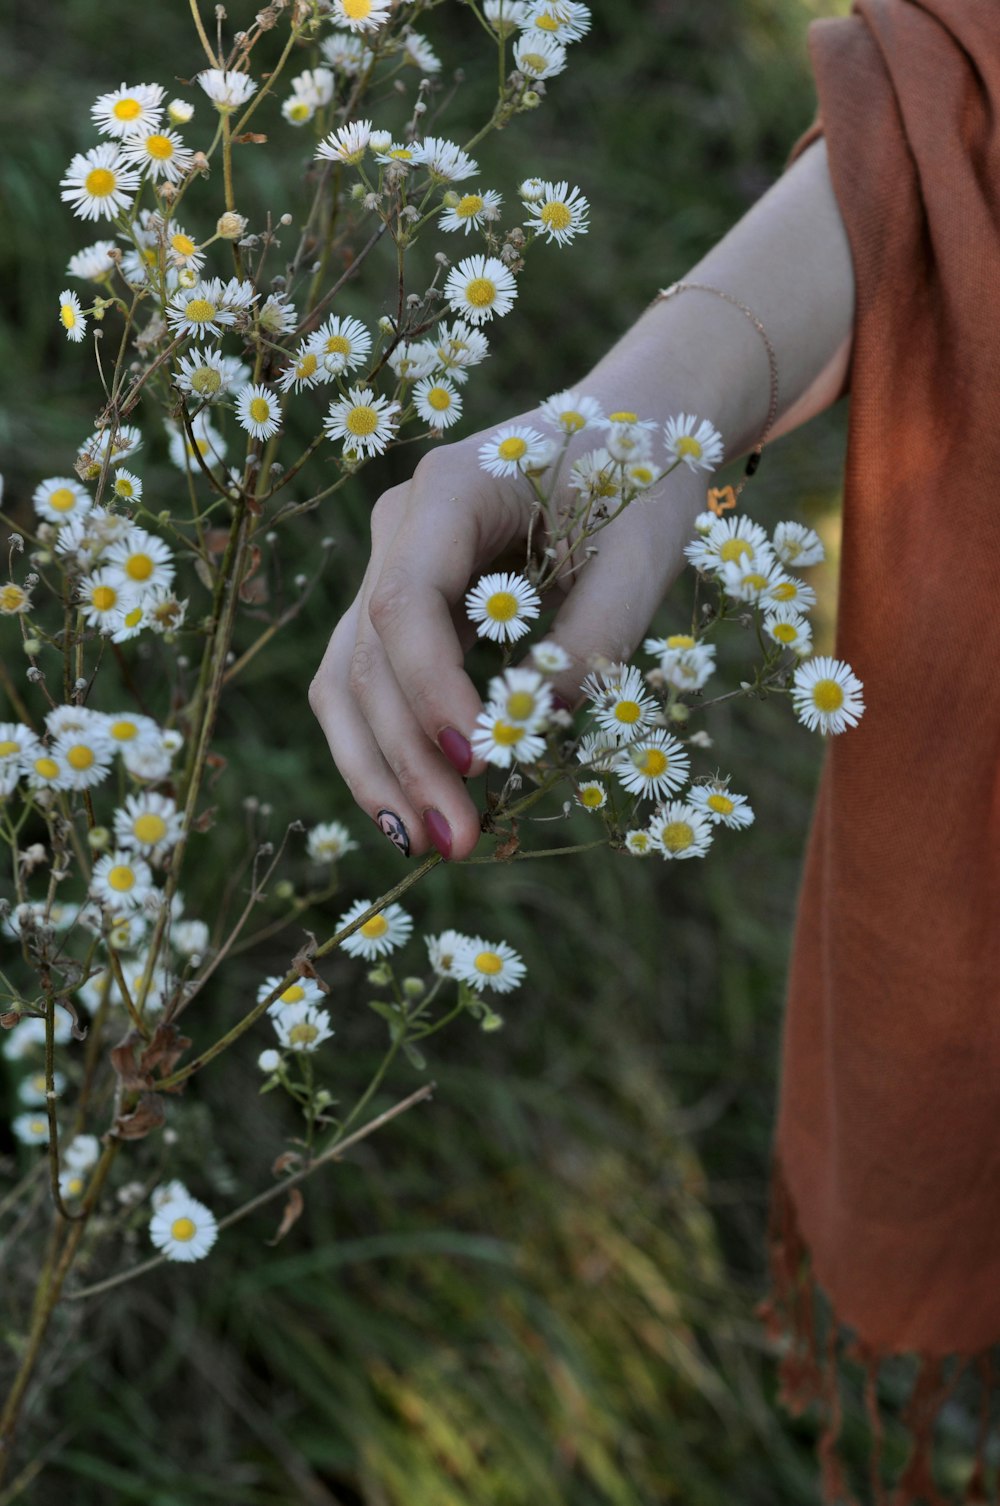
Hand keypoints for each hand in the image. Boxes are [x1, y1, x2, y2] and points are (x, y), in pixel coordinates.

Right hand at [309, 422, 706, 861]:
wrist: (631, 426)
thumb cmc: (641, 481)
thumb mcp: (639, 555)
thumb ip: (592, 637)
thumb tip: (533, 729)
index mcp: (449, 491)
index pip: (405, 603)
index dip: (429, 690)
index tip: (477, 762)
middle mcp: (399, 528)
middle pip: (366, 657)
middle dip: (406, 757)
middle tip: (456, 841)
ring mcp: (391, 565)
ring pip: (347, 679)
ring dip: (380, 768)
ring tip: (427, 844)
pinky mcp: (406, 605)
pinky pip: (372, 682)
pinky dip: (389, 746)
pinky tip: (416, 805)